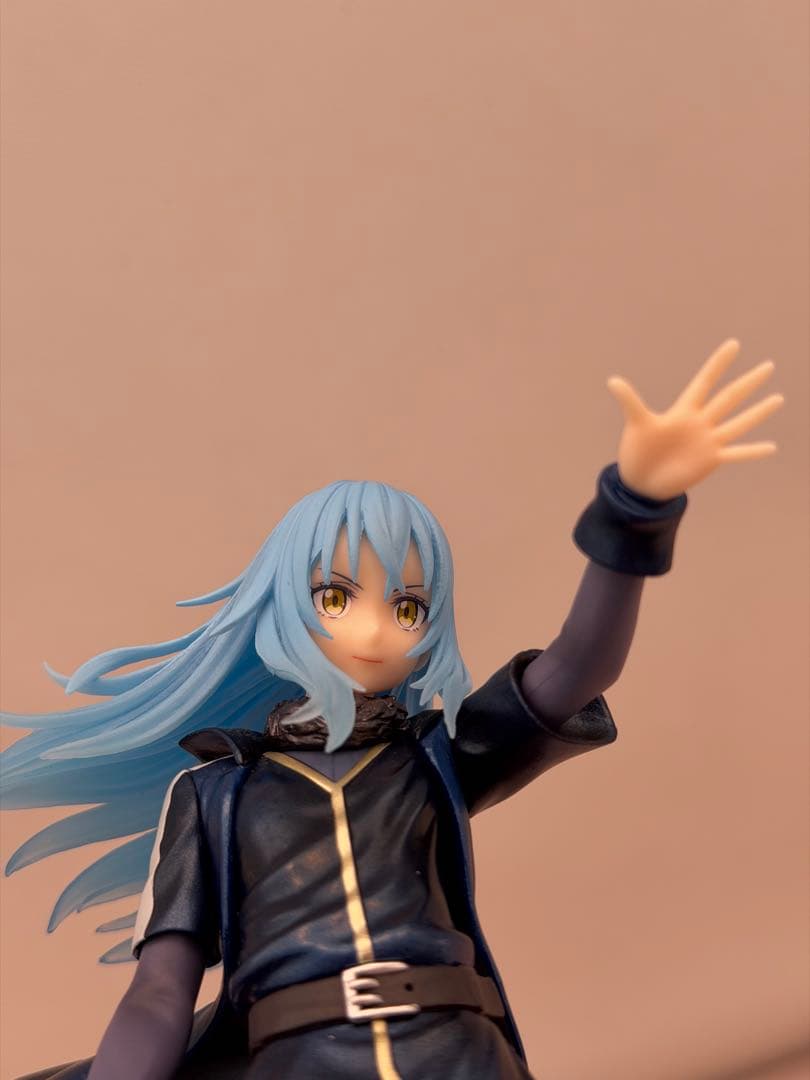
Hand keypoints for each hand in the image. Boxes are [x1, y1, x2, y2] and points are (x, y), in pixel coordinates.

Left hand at [606, 338, 783, 499]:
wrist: (641, 482)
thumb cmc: (637, 450)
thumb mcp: (637, 423)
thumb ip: (630, 401)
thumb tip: (612, 380)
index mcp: (684, 410)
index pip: (705, 381)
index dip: (718, 364)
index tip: (733, 345)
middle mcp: (700, 422)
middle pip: (729, 397)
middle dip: (748, 382)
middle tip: (768, 366)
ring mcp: (708, 440)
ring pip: (738, 423)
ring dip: (758, 411)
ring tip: (777, 398)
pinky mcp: (710, 459)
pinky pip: (736, 453)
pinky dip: (752, 451)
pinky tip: (771, 447)